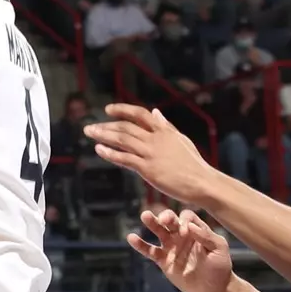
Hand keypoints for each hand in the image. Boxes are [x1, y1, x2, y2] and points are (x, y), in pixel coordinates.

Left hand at [84, 103, 215, 202]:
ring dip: (104, 135)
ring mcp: (151, 153)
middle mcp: (156, 138)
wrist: (200, 182)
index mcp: (164, 130)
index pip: (140, 113)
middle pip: (126, 127)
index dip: (122, 109)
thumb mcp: (181, 139)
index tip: (108, 109)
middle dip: (106, 125)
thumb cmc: (193, 163)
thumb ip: (166, 126)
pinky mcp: (148, 169)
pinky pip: (124, 159)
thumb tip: (156, 112)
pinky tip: (99, 150)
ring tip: (89, 133)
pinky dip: (110, 153)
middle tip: (90, 127)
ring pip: (122, 140)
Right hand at [128, 208, 233, 291]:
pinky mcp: (164, 260)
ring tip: (145, 216)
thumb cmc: (220, 266)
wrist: (214, 289)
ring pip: (158, 231)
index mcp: (196, 229)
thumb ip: (206, 236)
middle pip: (170, 220)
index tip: (185, 231)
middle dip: (166, 216)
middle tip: (163, 220)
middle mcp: (182, 235)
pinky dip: (140, 245)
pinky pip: (150, 251)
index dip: (184, 221)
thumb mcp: (219, 248)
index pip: (187, 217)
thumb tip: (190, 225)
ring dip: (152, 223)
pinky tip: (131, 238)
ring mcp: (172, 247)